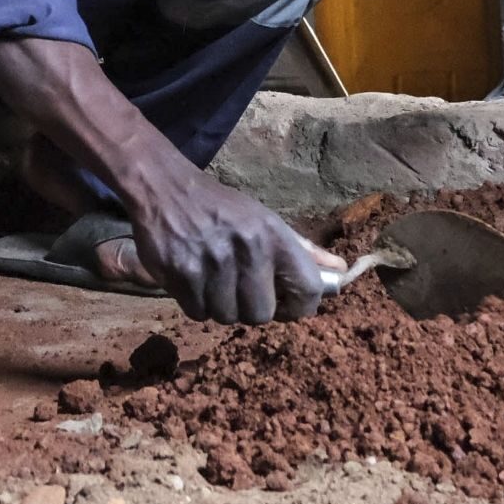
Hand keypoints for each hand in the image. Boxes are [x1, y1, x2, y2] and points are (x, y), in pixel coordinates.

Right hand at [113, 159, 324, 325]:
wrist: (163, 187)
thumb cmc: (220, 207)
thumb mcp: (264, 219)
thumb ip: (302, 250)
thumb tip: (340, 270)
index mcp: (272, 235)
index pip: (307, 291)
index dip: (299, 307)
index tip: (285, 304)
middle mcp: (246, 250)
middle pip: (262, 315)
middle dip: (251, 308)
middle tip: (239, 288)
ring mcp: (212, 264)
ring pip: (227, 317)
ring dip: (220, 306)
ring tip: (213, 280)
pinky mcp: (181, 275)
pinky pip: (198, 313)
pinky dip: (196, 304)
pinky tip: (193, 280)